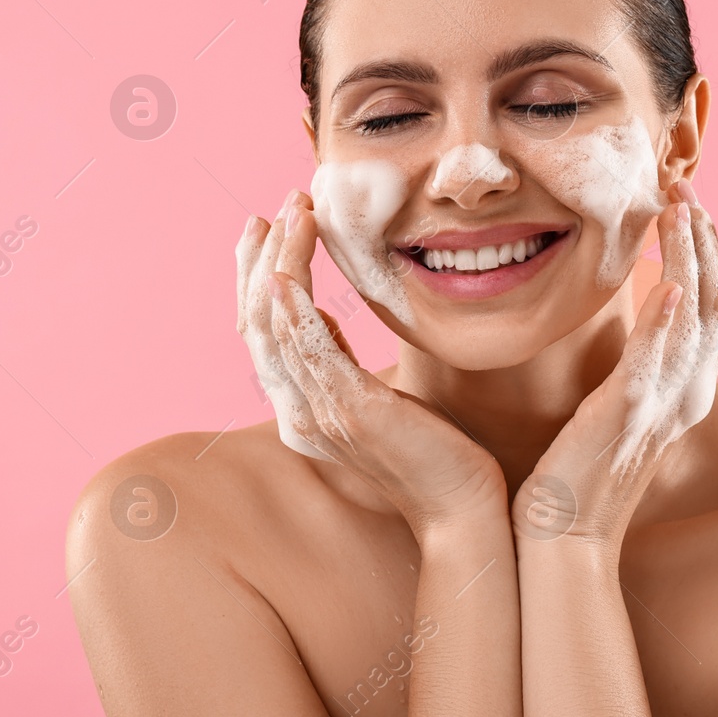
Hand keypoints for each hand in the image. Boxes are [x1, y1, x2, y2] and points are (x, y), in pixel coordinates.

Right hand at [236, 190, 507, 538]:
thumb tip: (320, 316)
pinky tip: (287, 271)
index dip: (256, 276)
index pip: (259, 333)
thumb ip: (340, 362)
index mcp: (300, 410)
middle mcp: (297, 413)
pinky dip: (291, 308)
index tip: (266, 228)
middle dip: (259, 261)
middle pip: (256, 324)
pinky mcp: (347, 411)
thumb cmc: (431, 451)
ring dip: (279, 263)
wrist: (461, 505)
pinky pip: (305, 350)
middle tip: (272, 211)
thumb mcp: (374, 396)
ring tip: (293, 214)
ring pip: (275, 326)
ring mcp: (317, 414)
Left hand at [514, 177, 717, 543]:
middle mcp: (689, 395)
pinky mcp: (628, 414)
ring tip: (681, 208)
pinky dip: (666, 320)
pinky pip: (655, 361)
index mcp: (689, 392)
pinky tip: (668, 284)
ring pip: (696, 318)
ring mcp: (664, 405)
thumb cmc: (581, 472)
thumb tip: (641, 328)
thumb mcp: (622, 409)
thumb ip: (639, 369)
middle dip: (712, 240)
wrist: (564, 536)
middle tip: (692, 186)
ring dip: (691, 258)